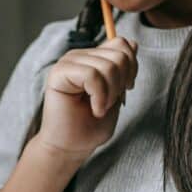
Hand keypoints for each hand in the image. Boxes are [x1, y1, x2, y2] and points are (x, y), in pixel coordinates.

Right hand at [38, 36, 138, 157]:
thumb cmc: (91, 125)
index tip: (125, 90)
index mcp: (93, 58)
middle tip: (109, 102)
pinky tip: (95, 109)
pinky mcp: (59, 73)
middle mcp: (79, 56)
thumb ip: (123, 69)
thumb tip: (133, 44)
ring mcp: (68, 62)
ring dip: (110, 94)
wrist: (71, 147)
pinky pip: (92, 75)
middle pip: (119, 54)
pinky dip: (100, 97)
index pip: (121, 43)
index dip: (131, 66)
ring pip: (108, 66)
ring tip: (100, 108)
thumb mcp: (116, 93)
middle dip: (121, 83)